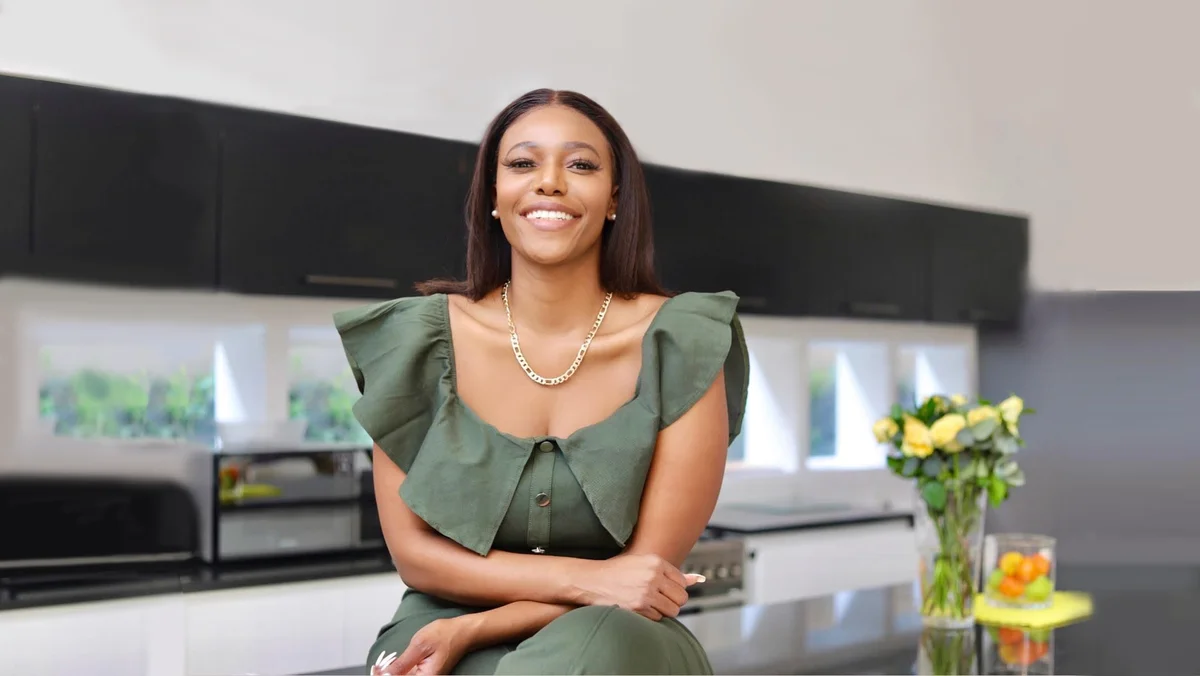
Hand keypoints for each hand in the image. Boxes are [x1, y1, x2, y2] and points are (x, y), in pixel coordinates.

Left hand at [371, 617, 474, 674]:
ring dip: (391, 674)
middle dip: (387, 675)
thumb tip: (385, 675)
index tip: (375, 670)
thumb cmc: (446, 635)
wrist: (463, 630)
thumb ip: (402, 664)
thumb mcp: (420, 645)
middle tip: (376, 667)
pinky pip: (408, 675)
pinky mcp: (425, 672)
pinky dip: (398, 671)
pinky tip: (389, 666)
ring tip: (380, 667)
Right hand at [575, 553, 703, 620]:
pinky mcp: (639, 606)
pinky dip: (651, 616)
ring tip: (648, 603)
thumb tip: (699, 579)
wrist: (592, 581)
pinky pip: (658, 618)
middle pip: (681, 598)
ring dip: (663, 610)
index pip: (682, 582)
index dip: (673, 589)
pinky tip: (639, 607)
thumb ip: (673, 573)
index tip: (661, 589)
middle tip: (658, 599)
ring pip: (673, 610)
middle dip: (672, 601)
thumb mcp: (645, 565)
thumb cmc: (619, 572)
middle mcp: (653, 575)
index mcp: (656, 562)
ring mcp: (646, 591)